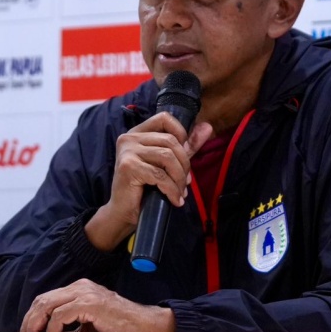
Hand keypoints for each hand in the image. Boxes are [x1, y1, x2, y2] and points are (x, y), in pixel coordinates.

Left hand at [19, 279, 174, 331]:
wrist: (148, 328)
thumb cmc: (121, 330)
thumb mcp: (88, 328)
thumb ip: (69, 329)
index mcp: (80, 290)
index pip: (47, 300)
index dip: (33, 317)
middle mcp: (81, 287)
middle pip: (42, 300)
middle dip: (30, 321)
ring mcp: (86, 293)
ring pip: (47, 305)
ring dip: (36, 325)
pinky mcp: (91, 303)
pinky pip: (61, 314)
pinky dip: (53, 327)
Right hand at [86, 112, 212, 250]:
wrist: (122, 213)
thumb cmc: (143, 188)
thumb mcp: (166, 164)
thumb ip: (185, 146)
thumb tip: (207, 127)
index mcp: (136, 133)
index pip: (164, 118)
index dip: (180, 133)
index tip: (184, 154)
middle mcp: (129, 138)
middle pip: (170, 140)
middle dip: (184, 164)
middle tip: (185, 182)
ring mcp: (127, 151)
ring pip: (167, 157)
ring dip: (179, 178)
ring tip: (180, 192)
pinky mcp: (128, 167)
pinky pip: (160, 175)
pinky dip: (172, 189)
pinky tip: (175, 200)